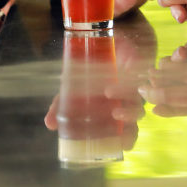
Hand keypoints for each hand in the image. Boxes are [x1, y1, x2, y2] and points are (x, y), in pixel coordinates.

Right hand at [42, 19, 155, 150]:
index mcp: (116, 110)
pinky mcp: (136, 72)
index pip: (129, 131)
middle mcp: (128, 101)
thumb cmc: (90, 68)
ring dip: (126, 109)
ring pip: (138, 105)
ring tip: (108, 108)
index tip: (120, 146)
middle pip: (136, 122)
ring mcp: (134, 87)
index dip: (127, 140)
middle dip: (130, 129)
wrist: (101, 39)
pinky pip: (134, 85)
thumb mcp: (73, 87)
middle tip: (116, 133)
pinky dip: (122, 89)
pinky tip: (108, 89)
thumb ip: (62, 105)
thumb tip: (48, 125)